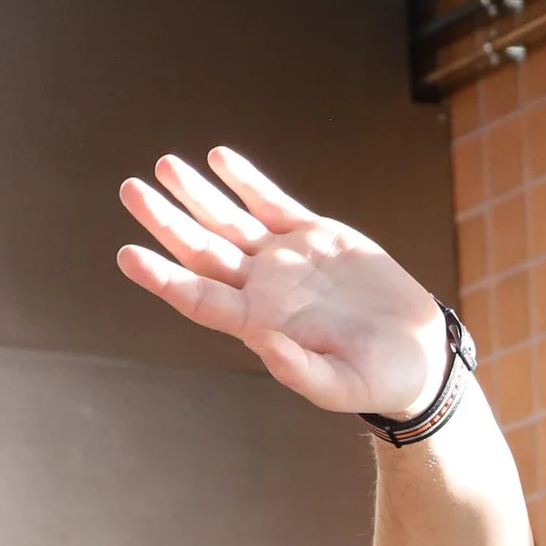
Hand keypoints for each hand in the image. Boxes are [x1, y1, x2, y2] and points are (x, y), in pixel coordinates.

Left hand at [116, 145, 449, 422]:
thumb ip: (303, 373)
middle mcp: (263, 289)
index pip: (199, 297)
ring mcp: (286, 259)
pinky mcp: (314, 236)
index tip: (128, 255)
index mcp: (261, 324)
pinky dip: (246, 181)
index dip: (162, 277)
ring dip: (196, 194)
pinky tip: (219, 158)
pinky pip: (271, 203)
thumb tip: (265, 345)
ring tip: (165, 166)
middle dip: (165, 220)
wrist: (417, 355)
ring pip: (229, 221)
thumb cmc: (379, 380)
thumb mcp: (345, 386)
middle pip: (201, 250)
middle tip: (130, 190)